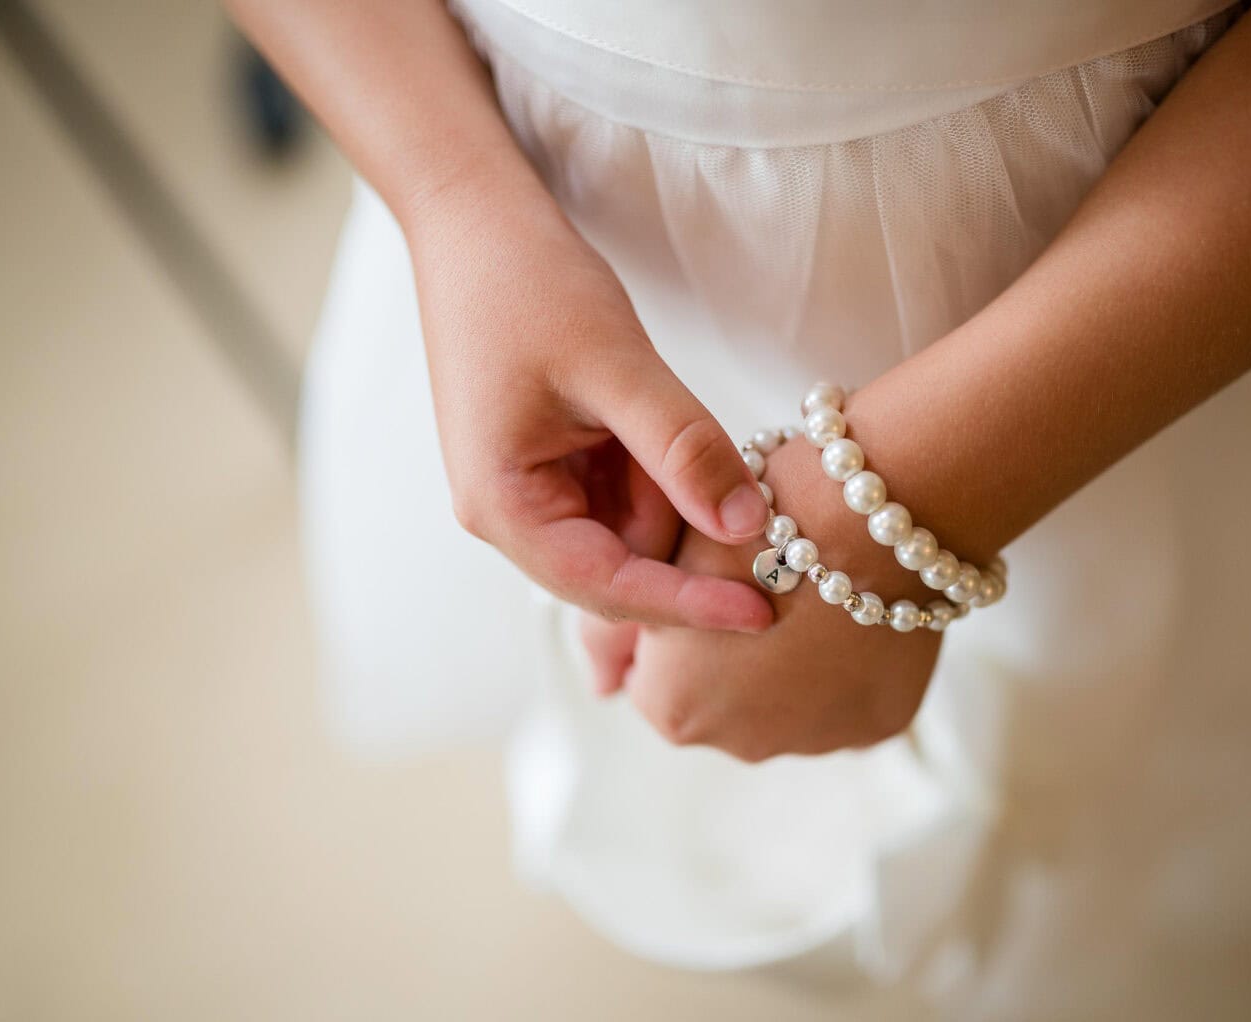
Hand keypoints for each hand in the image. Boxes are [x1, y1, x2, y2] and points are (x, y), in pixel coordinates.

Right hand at [406, 180, 773, 631]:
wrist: (474, 221)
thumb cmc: (528, 284)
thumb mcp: (616, 367)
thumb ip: (683, 450)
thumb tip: (747, 529)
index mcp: (503, 506)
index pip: (609, 586)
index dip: (690, 606)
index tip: (766, 614)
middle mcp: (509, 514)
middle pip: (619, 571)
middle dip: (689, 557)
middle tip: (775, 540)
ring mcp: (530, 491)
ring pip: (629, 534)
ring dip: (679, 505)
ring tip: (715, 451)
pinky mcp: (553, 464)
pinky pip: (623, 496)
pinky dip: (664, 478)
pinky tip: (687, 442)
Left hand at [583, 438, 944, 760]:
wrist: (864, 513)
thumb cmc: (752, 522)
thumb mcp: (661, 562)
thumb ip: (612, 629)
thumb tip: (599, 687)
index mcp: (672, 707)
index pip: (654, 675)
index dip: (678, 622)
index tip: (711, 580)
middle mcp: (738, 743)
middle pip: (722, 698)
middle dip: (734, 656)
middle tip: (763, 584)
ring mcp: (815, 741)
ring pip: (790, 704)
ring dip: (793, 666)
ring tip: (813, 596)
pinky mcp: (879, 726)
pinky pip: (851, 703)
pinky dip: (849, 670)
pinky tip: (852, 617)